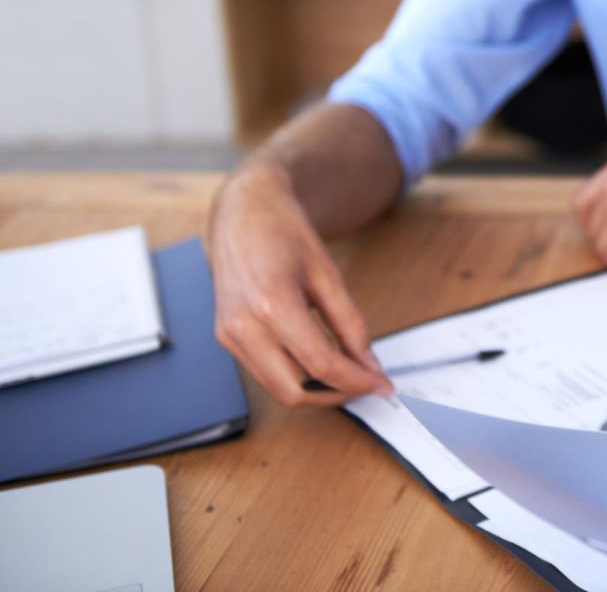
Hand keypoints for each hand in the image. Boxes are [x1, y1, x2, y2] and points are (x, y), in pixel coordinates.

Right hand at [210, 163, 393, 406]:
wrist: (243, 212)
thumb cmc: (283, 233)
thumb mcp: (328, 274)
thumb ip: (351, 324)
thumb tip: (368, 364)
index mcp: (271, 303)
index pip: (320, 364)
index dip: (357, 381)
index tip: (381, 384)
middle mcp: (242, 325)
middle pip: (293, 390)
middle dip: (335, 394)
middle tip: (366, 383)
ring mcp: (228, 334)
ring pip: (277, 388)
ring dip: (315, 389)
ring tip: (347, 372)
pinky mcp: (225, 337)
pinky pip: (264, 373)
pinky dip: (295, 375)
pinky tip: (319, 360)